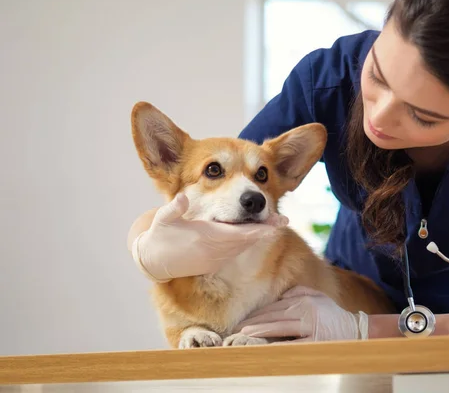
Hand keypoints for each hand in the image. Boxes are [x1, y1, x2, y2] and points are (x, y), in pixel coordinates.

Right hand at [131, 193, 287, 281]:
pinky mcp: (214, 263)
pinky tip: (256, 232)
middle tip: (283, 220)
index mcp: (206, 237)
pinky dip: (248, 241)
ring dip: (258, 235)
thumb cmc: (159, 237)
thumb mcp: (162, 220)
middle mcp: (215, 250)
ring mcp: (215, 258)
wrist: (154, 262)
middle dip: (265, 230)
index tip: (275, 224)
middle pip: (246, 240)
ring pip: (243, 246)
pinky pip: (236, 250)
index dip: (258, 229)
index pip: (238, 233)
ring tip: (275, 224)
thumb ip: (173, 209)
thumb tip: (181, 197)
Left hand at [235, 286, 360, 342]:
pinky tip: (264, 347)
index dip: (258, 313)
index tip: (243, 320)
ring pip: (279, 327)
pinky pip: (292, 343)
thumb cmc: (334, 315)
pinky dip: (277, 345)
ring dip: (259, 331)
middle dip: (253, 322)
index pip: (275, 306)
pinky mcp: (316, 341)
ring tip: (243, 334)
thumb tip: (280, 294)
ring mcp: (311, 325)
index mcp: (304, 299)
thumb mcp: (319, 297)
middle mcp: (306, 309)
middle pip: (274, 315)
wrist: (357, 331)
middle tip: (235, 329)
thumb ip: (299, 292)